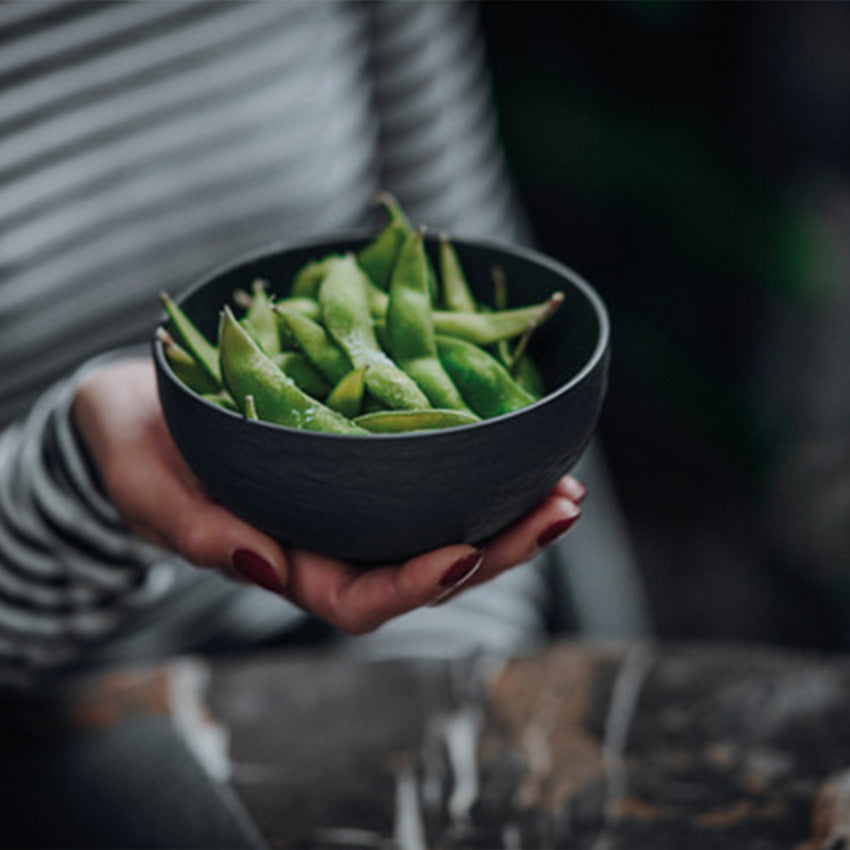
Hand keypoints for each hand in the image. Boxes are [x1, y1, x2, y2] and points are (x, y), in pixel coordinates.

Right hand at [72, 357, 583, 633]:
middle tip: (561, 508)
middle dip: (498, 548)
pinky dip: (477, 462)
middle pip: (425, 567)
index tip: (463, 553)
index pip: (359, 597)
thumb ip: (197, 530)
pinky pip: (428, 470)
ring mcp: (353, 502)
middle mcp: (332, 540)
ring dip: (506, 511)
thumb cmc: (137, 451)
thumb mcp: (150, 490)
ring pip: (441, 523)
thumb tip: (262, 563)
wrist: (143, 404)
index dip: (413, 585)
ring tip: (565, 485)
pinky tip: (522, 441)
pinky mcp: (364, 458)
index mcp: (286, 563)